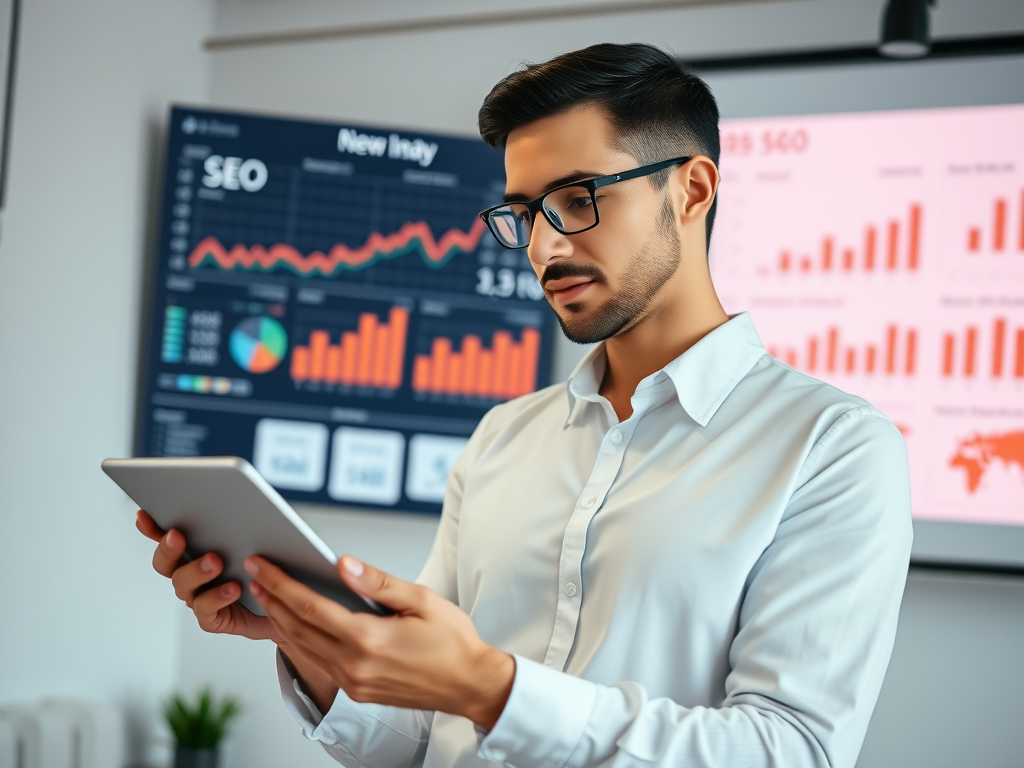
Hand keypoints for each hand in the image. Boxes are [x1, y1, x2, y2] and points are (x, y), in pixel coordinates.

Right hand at [135, 509, 279, 641]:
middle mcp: (190, 575)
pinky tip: (233, 588)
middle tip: (178, 536)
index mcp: (195, 553)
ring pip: (183, 584)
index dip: (152, 528)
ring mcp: (198, 597)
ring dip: (196, 570)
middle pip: (166, 563)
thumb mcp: (259, 541)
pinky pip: (205, 608)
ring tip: (215, 561)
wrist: (284, 606)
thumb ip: (243, 525)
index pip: (167, 538)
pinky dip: (217, 597)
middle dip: (168, 548)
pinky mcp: (211, 618)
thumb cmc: (266, 570)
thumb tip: (240, 501)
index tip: (145, 514)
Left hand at [246, 554, 514, 728]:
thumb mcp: (421, 600)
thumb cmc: (453, 641)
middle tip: (256, 576)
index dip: (281, 584)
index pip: (311, 607)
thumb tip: (343, 564)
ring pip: (304, 649)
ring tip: (269, 597)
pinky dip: (301, 642)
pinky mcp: (358, 692)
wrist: (471, 685)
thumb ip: (377, 583)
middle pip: (298, 629)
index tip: (263, 566)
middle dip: (273, 600)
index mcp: (369, 639)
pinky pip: (319, 663)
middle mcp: (354, 666)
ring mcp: (354, 683)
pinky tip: (297, 626)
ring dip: (282, 622)